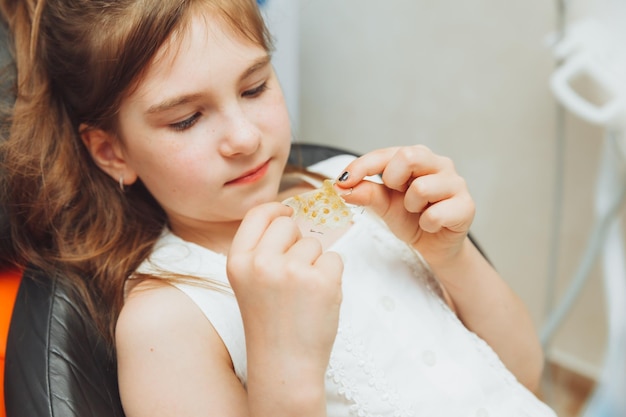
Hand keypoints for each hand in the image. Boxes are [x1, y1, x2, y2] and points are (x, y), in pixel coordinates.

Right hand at [226, 202, 342, 380]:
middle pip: (289, 224)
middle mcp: (261, 262)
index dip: (276, 210)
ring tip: (304, 294)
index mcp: (238, 261)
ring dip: (316, 263)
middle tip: (295, 272)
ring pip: (315, 243)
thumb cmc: (270, 325)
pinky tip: (319, 299)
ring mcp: (292, 271)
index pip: (258, 214)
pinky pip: (335, 259)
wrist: (284, 365)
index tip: (288, 214)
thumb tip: (291, 215)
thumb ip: (263, 251)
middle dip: (298, 241)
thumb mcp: (250, 283)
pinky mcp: (321, 281)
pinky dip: (332, 277)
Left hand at [336, 145, 474, 266]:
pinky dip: (426, 224)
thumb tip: (342, 187)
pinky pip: (435, 214)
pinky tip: (431, 225)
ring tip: (417, 212)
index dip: (362, 166)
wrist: (435, 247)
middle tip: (396, 195)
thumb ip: (366, 193)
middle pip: (409, 156)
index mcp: (417, 158)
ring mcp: (455, 183)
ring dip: (411, 207)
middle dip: (393, 180)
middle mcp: (438, 164)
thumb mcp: (383, 206)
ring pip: (422, 187)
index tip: (342, 181)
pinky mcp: (466, 206)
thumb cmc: (411, 219)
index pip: (386, 154)